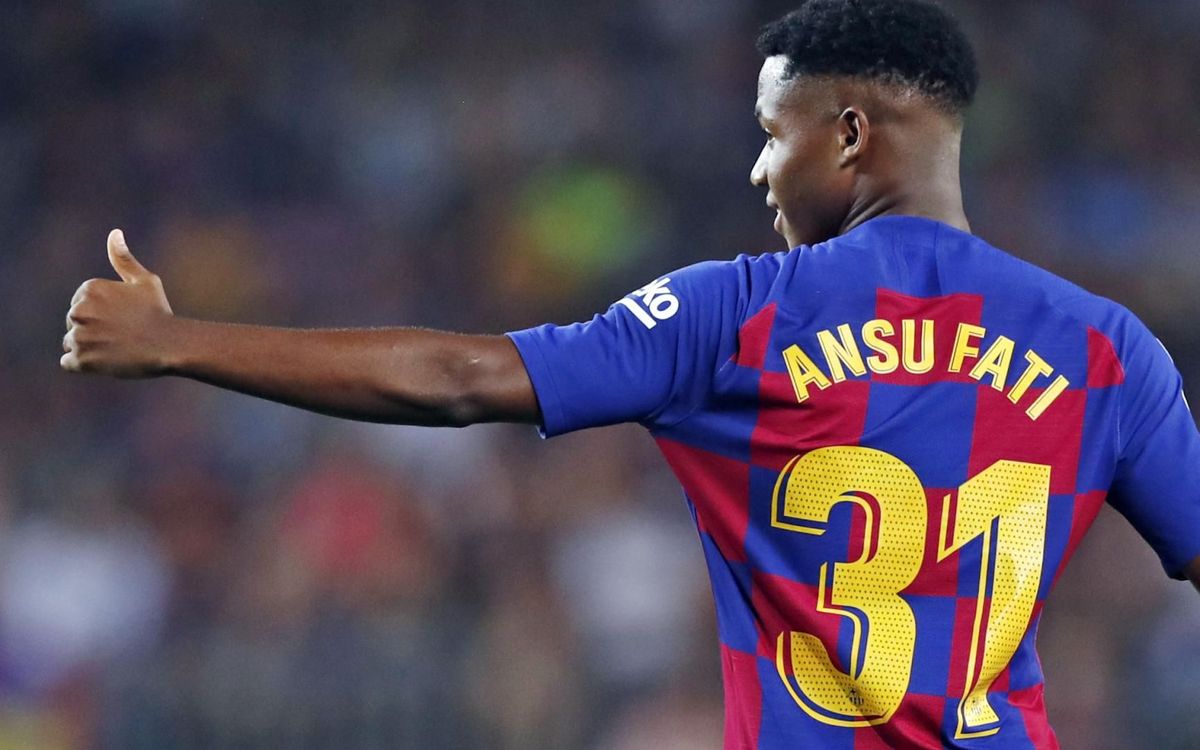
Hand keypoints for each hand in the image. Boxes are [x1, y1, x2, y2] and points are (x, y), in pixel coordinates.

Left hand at [61, 229, 176, 377]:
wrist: (170, 345)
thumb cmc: (159, 312)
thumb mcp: (144, 281)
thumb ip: (123, 259)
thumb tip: (114, 233)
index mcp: (89, 289)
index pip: (80, 305)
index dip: (101, 315)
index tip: (122, 320)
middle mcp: (79, 310)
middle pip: (73, 324)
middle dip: (92, 331)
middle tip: (122, 336)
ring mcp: (78, 334)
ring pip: (71, 343)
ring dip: (90, 348)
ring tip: (115, 349)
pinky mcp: (80, 358)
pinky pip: (68, 362)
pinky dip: (84, 364)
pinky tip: (105, 360)